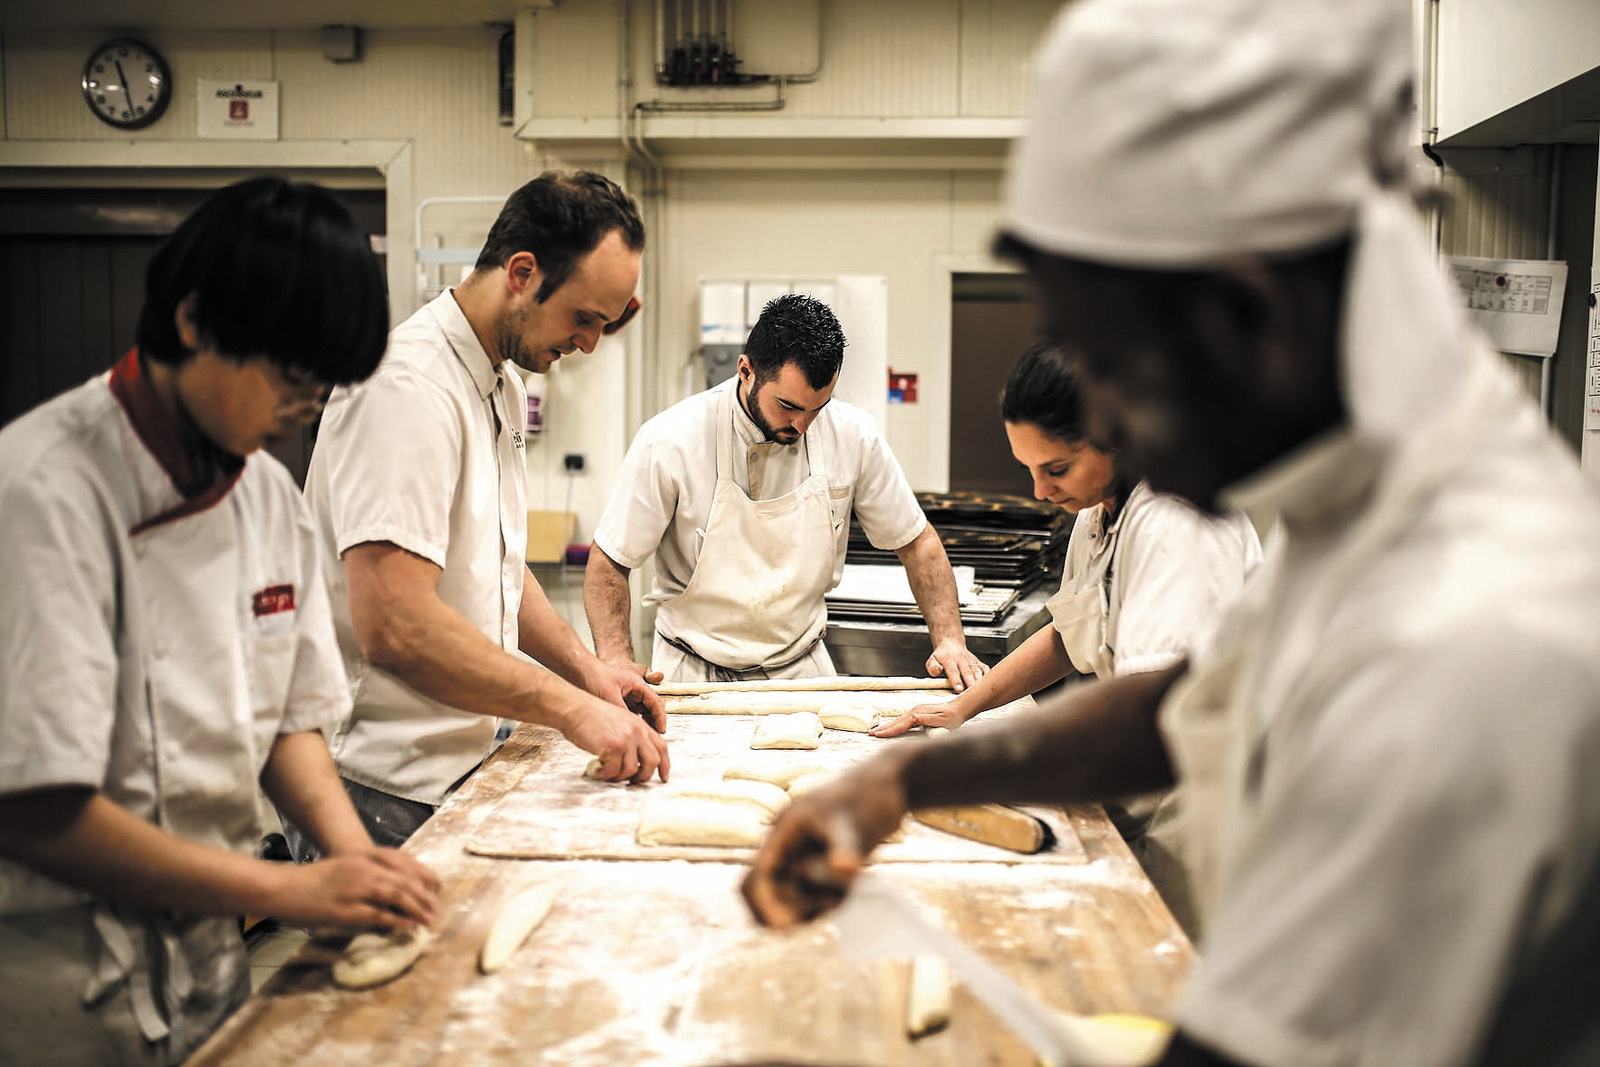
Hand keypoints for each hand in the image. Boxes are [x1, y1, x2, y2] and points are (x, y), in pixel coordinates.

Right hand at [267, 848, 439, 929]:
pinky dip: (397, 920)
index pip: (404, 862)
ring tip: (429, 918)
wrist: (284, 887)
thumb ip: (368, 871)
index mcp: (364, 856)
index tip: (437, 887)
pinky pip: (378, 915)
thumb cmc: (314, 879)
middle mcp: (363, 869)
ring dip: (417, 908)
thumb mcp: (345, 866)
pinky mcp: (346, 909)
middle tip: (436, 908)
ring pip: (396, 896)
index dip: (424, 875)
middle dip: (424, 895)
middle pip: (404, 880)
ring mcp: (355, 888)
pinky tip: (408, 926)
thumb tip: (393, 886)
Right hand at [567, 697, 670, 783]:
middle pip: (652, 761)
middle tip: (632, 782)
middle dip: (643, 776)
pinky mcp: (613, 746)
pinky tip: (596, 770)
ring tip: (606, 773)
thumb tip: (636, 761)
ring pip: (631, 770)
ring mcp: (626, 739)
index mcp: (640, 725)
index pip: (661, 747)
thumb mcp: (619, 721)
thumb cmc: (591, 716)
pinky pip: (613, 771)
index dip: (665, 765)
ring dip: (617, 777)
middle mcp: (637, 731)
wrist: (575, 708)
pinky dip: (604, 775)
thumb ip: (631, 737)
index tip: (663, 777)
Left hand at [585, 657, 667, 732]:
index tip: (661, 730)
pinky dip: (630, 723)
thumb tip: (629, 730)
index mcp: (637, 685)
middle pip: (650, 709)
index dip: (660, 718)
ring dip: (641, 724)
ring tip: (638, 737)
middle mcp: (634, 690)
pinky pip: (629, 714)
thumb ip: (622, 712)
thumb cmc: (593, 675)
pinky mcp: (617, 701)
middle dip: (652, 723)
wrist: (577, 669)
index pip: (656, 702)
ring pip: (640, 713)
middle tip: (651, 737)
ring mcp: (626, 696)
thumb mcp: (609, 695)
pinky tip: (624, 733)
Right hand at [741, 757, 908, 929]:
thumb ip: (847, 849)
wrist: (892, 785)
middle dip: (790, 908)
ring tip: (846, 892)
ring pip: (791, 896)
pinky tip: (853, 887)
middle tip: (827, 905)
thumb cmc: (871, 796)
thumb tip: (845, 870)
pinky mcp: (822, 862)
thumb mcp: (857, 822)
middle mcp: (789, 844)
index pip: (760, 875)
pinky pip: (812, 893)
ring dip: (812, 905)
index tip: (788, 926)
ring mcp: (804, 854)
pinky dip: (828, 899)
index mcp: (786, 829)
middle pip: (768, 891)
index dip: (767, 903)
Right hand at [869, 698, 972, 737]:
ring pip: (899, 720)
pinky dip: (895, 724)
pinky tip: (891, 727)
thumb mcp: (943, 720)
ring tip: (877, 731)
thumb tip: (915, 717)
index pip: (901, 724)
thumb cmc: (952, 718)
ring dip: (887, 726)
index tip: (878, 734)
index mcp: (919, 714)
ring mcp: (916, 711)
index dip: (889, 730)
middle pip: (896, 722)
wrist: (959, 708)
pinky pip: (903, 720)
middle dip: (883, 728)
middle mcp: (915, 711)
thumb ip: (929, 719)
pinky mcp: (918, 713)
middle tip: (871, 733)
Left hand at [925, 640, 986, 692]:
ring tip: (981, 693)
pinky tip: (989, 686)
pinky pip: (985, 669)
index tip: (959, 689)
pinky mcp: (978, 663)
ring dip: (980, 682)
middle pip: (968, 673)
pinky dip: (988, 677)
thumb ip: (932, 666)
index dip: (956, 681)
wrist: (951, 644)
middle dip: (970, 684)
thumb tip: (935, 671)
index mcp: (949, 661)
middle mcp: (962, 661)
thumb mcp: (932, 660)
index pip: (953, 671)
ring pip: (978, 672)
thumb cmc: (941, 656)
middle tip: (972, 695)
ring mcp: (971, 661)